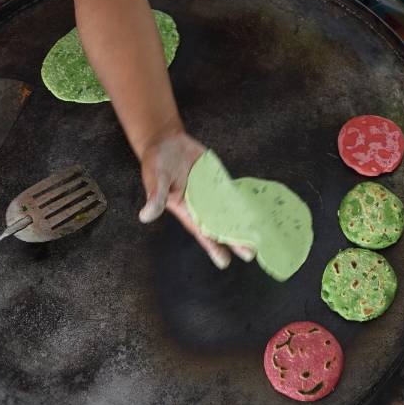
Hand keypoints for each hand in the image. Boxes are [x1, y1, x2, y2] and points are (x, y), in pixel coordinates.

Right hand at [138, 132, 255, 269]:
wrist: (166, 142)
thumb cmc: (157, 162)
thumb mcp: (155, 178)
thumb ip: (155, 196)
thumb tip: (145, 216)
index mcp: (184, 209)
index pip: (200, 231)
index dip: (212, 246)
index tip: (224, 262)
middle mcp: (200, 205)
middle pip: (219, 225)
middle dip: (234, 239)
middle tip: (250, 254)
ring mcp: (211, 193)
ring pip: (228, 212)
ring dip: (241, 224)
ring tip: (258, 237)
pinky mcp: (217, 181)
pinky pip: (231, 193)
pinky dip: (242, 203)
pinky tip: (256, 212)